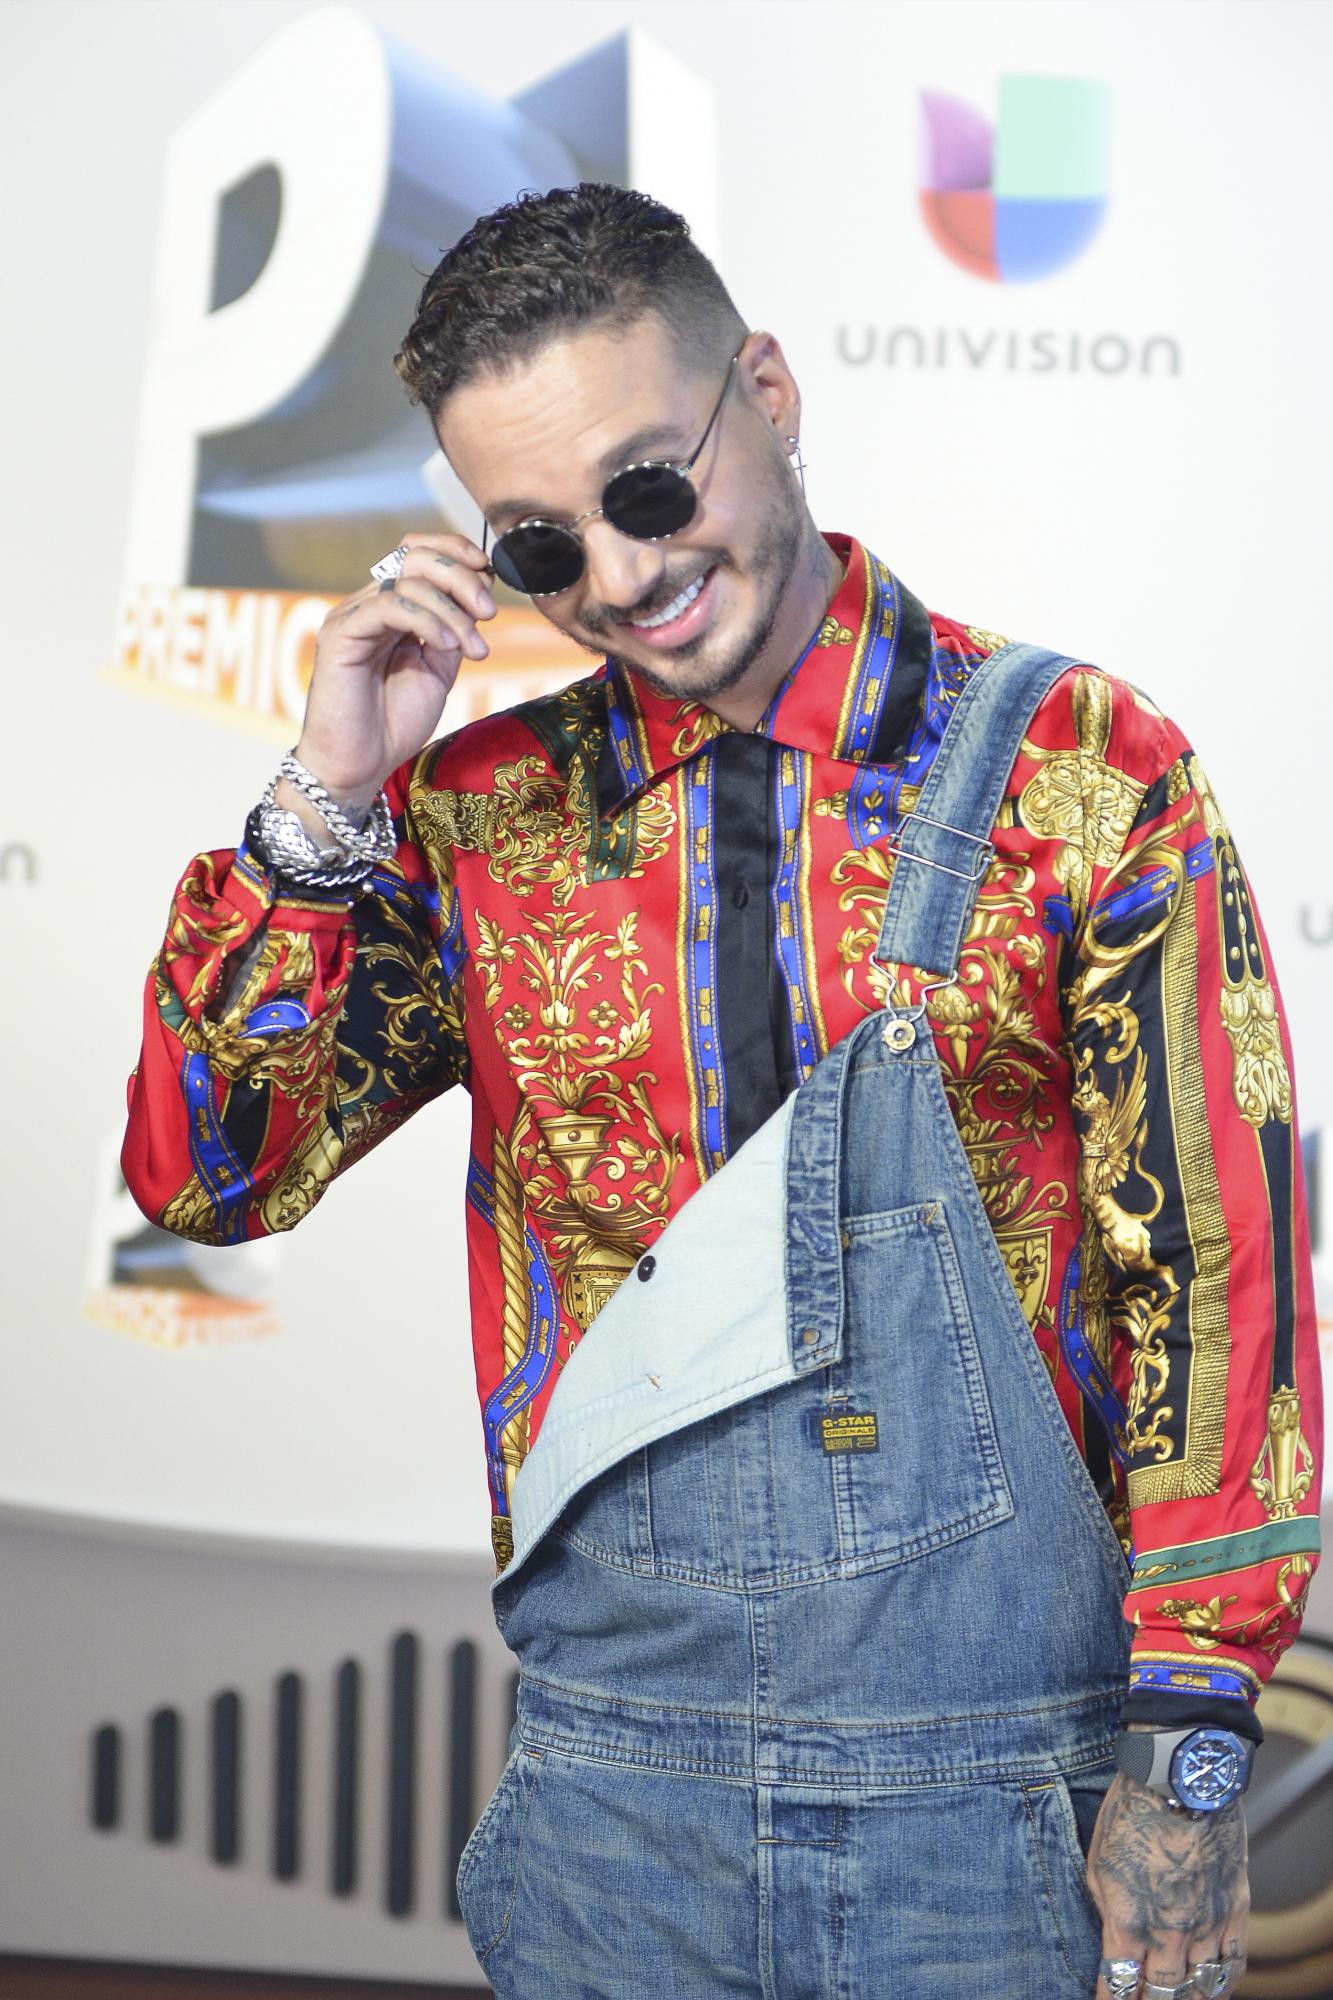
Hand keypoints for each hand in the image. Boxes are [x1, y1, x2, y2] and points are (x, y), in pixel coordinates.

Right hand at [287, 533, 496, 813]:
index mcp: (392, 609)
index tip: (492, 575)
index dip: (457, 552)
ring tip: (474, 648)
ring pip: (407, 580)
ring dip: (453, 609)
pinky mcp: (340, 634)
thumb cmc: (393, 723)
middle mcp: (370, 605)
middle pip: (415, 556)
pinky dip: (426, 620)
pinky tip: (447, 647)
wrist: (361, 765)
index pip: (419, 553)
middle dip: (462, 577)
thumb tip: (481, 592)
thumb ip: (454, 631)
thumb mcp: (438, 671)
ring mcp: (353, 616)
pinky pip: (388, 606)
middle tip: (490, 613)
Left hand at [1087, 1771, 1247, 1997]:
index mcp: (1128, 1921)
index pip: (1119, 1983)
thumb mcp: (1098, 1863)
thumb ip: (1108, 1909)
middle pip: (1161, 1995)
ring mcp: (1207, 1924)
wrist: (1178, 1778)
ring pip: (1200, 1988)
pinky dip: (1223, 1984)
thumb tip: (1117, 1939)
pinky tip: (1213, 1990)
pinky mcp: (1235, 1909)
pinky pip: (1233, 1963)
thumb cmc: (1130, 1812)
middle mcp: (1169, 1932)